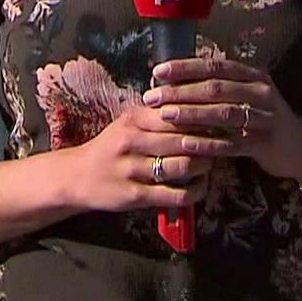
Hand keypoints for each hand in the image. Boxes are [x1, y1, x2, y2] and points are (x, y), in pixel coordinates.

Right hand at [60, 100, 229, 213]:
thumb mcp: (128, 123)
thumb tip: (197, 104)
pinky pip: (176, 194)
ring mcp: (133, 170)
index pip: (177, 113)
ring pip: (183, 166)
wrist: (77, 176)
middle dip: (210, 142)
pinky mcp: (135, 196)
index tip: (220, 119)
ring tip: (210, 162)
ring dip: (204, 165)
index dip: (203, 116)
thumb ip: (157, 115)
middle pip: (184, 139)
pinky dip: (196, 191)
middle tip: (224, 142)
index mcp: (134, 119)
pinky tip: (201, 185)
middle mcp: (132, 141)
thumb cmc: (110, 147)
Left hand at [143, 57, 301, 186]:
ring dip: (191, 114)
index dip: (185, 68)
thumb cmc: (262, 118)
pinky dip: (208, 143)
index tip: (158, 72)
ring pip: (223, 113)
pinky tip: (187, 144)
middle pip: (215, 88)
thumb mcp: (246, 95)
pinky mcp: (266, 143)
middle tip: (153, 96)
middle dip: (181, 91)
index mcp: (252, 74)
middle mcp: (260, 91)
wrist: (301, 147)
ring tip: (165, 115)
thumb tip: (173, 81)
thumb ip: (218, 87)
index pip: (214, 66)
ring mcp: (265, 117)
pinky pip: (232, 143)